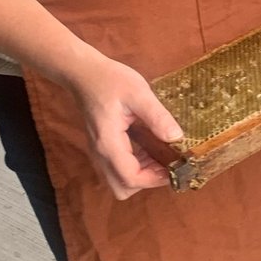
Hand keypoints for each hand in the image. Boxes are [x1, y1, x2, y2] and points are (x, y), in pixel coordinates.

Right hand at [64, 54, 183, 199]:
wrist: (84, 73)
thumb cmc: (110, 80)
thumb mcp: (139, 93)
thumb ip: (157, 116)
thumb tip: (177, 137)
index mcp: (109, 142)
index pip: (130, 178)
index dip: (154, 179)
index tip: (174, 167)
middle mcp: (101, 153)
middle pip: (122, 187)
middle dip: (147, 181)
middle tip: (166, 163)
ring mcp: (99, 151)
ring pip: (118, 180)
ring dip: (142, 174)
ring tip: (161, 154)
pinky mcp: (102, 147)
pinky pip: (118, 168)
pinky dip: (135, 165)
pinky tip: (149, 147)